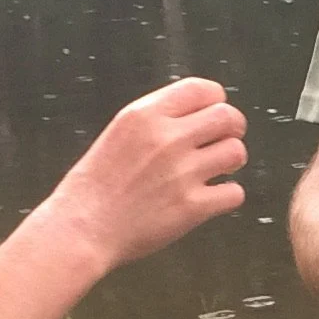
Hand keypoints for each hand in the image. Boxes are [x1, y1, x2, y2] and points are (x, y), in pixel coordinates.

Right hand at [45, 79, 247, 271]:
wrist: (82, 228)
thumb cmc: (97, 184)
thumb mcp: (119, 133)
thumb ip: (156, 119)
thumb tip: (197, 112)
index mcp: (146, 116)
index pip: (202, 90)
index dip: (216, 100)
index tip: (214, 112)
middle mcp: (167, 139)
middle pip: (228, 116)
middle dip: (233, 128)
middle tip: (224, 140)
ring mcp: (181, 173)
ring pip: (236, 152)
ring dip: (231, 160)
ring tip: (217, 170)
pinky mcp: (191, 207)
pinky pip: (234, 193)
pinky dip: (227, 195)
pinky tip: (212, 197)